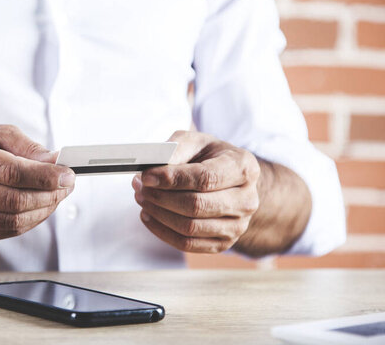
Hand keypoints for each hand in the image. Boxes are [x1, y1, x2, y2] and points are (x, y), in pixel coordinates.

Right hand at [0, 125, 74, 242]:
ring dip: (44, 209)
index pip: (10, 172)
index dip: (44, 176)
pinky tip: (39, 206)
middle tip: (67, 185)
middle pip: (14, 200)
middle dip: (49, 194)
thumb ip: (26, 147)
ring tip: (56, 195)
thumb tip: (55, 162)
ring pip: (13, 220)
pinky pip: (8, 231)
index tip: (68, 174)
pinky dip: (31, 219)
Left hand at [132, 131, 260, 252]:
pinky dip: (162, 231)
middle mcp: (246, 199)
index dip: (172, 179)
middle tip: (139, 187)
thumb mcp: (195, 142)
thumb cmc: (209, 157)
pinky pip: (188, 244)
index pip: (205, 178)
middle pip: (196, 205)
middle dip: (161, 197)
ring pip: (190, 227)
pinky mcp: (224, 243)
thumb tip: (153, 169)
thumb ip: (175, 149)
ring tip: (142, 198)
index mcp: (243, 167)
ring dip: (158, 214)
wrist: (230, 181)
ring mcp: (238, 225)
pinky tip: (148, 216)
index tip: (146, 176)